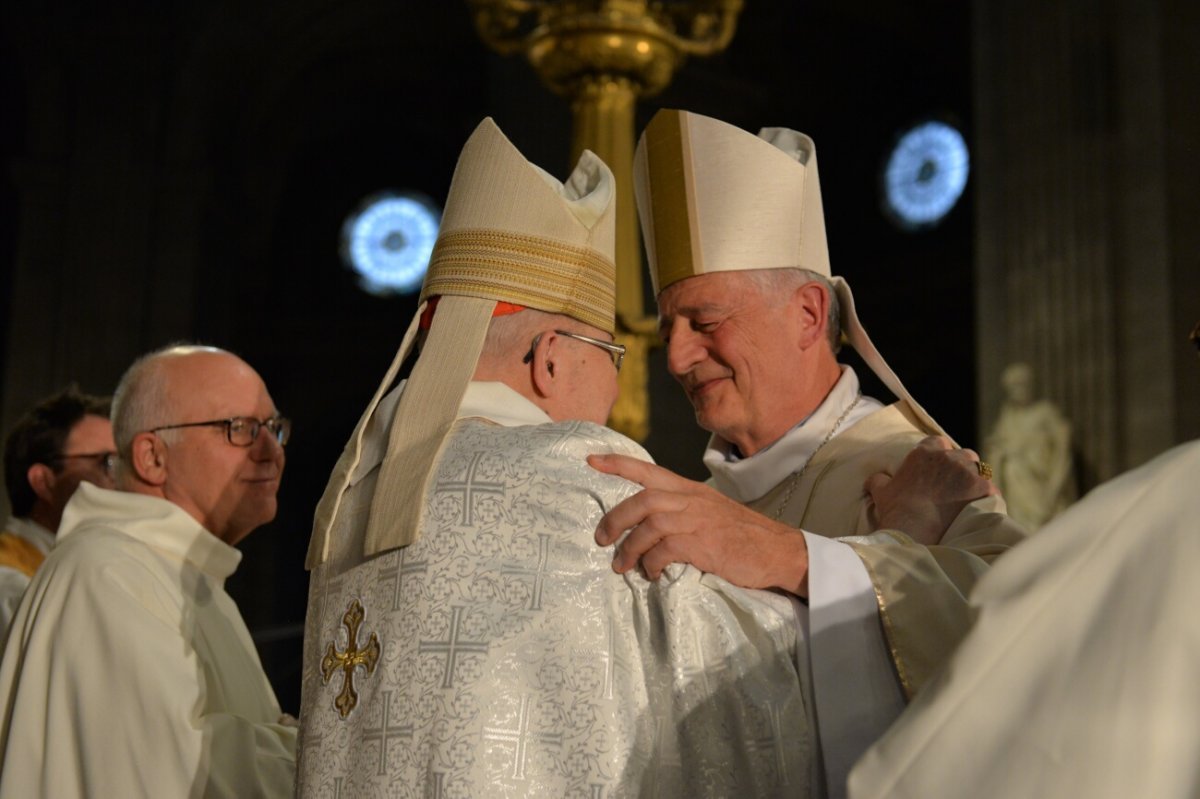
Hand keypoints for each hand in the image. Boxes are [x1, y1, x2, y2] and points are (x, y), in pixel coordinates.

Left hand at [588, 454, 810, 595]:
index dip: (618, 464)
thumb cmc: (743, 535)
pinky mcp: (702, 544)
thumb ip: (683, 512)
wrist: (778, 551)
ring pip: (648, 525)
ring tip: (620, 566)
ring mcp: (696, 520)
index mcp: (690, 489)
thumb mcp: (711, 512)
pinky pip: (663, 551)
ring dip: (628, 548)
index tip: (591, 460)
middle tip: (601, 539)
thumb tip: (649, 529)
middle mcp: (691, 500)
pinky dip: (650, 564)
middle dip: (614, 519)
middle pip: (641, 499)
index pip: (649, 469)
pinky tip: (652, 574)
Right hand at [865, 436, 997, 544]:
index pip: (938, 442)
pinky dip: (988, 499)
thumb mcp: (880, 490)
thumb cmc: (896, 509)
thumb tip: (876, 478)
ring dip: (974, 482)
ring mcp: (968, 472)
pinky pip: (992, 491)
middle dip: (961, 467)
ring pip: (980, 471)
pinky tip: (981, 509)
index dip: (940, 455)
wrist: (913, 530)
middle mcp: (949, 457)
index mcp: (925, 452)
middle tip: (954, 486)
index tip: (937, 469)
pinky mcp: (984, 489)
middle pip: (964, 455)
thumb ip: (879, 479)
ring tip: (968, 499)